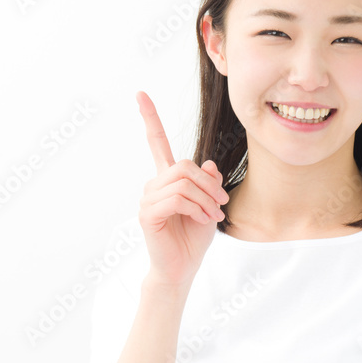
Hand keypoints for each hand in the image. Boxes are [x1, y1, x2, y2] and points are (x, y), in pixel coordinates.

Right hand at [136, 91, 229, 286]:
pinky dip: (196, 208)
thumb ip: (209, 182)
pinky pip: (176, 198)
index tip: (140, 94)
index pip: (156, 142)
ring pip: (183, 182)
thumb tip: (207, 164)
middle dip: (208, 183)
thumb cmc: (194, 237)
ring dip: (205, 199)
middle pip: (184, 165)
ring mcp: (148, 198)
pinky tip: (202, 220)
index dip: (149, 118)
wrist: (182, 268)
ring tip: (212, 216)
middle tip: (221, 202)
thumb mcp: (210, 204)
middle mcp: (154, 184)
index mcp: (167, 179)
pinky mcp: (147, 213)